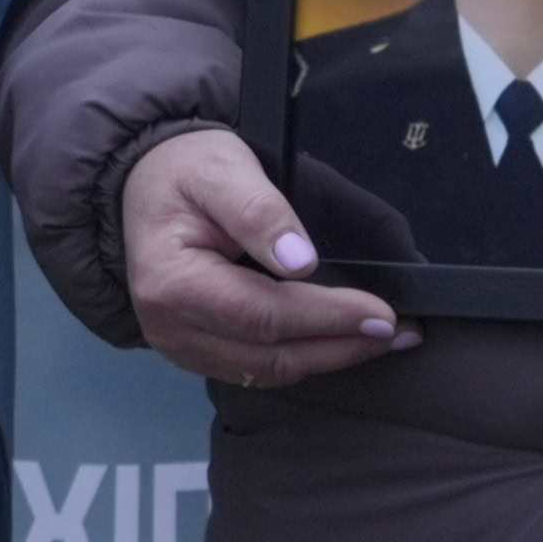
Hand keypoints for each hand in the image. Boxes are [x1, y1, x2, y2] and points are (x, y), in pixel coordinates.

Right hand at [115, 124, 416, 386]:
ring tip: (381, 340)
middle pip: (270, 354)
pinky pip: (255, 369)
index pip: (264, 314)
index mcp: (173, 283)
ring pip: (267, 371)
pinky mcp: (193, 352)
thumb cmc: (186, 170)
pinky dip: (302, 358)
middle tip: (399, 332)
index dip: (329, 317)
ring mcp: (178, 346)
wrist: (143, 182)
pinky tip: (337, 343)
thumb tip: (300, 261)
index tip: (384, 312)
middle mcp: (170, 326)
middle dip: (341, 346)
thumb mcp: (223, 170)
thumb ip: (259, 212)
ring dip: (328, 358)